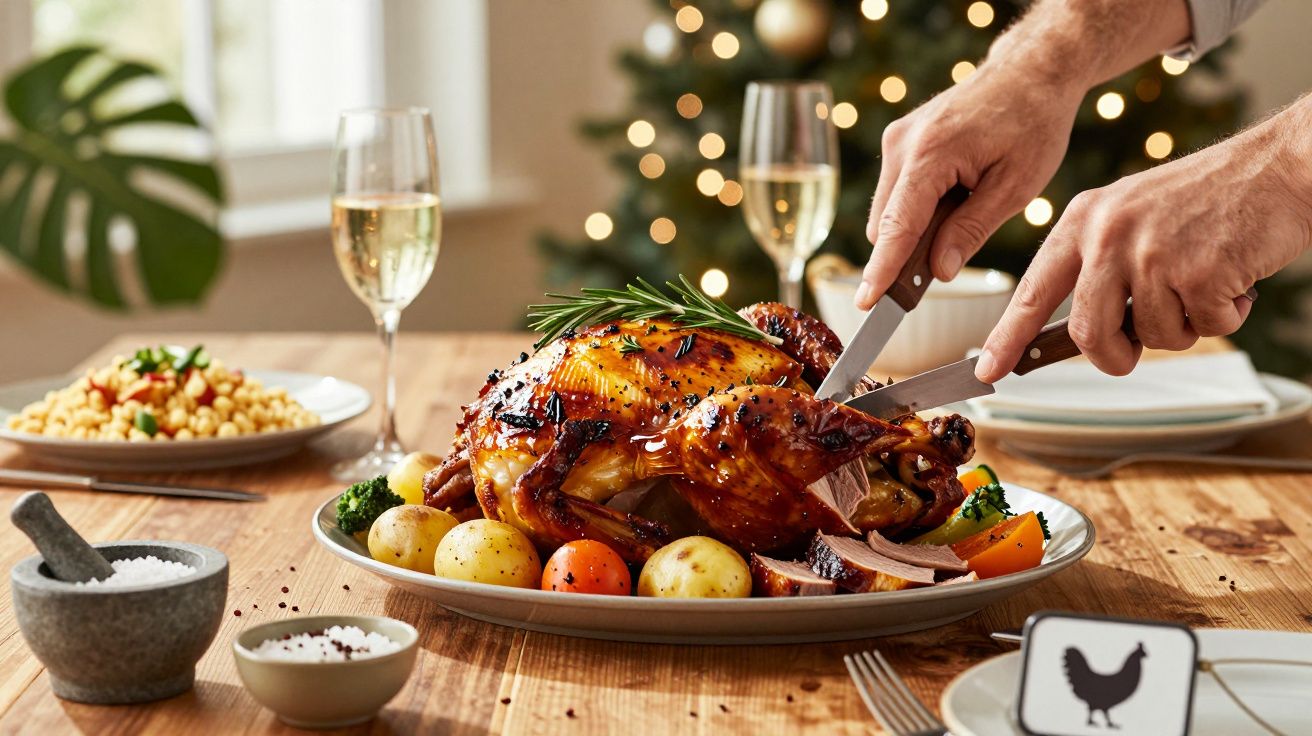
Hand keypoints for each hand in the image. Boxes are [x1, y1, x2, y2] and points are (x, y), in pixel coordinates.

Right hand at [856, 65, 1082, 308]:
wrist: (1028, 72)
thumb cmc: (1031, 124)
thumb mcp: (1016, 185)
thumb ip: (972, 229)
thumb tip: (939, 272)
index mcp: (932, 154)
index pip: (898, 226)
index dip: (882, 270)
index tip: (866, 304)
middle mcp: (902, 144)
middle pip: (885, 225)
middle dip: (905, 252)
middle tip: (949, 260)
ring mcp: (896, 140)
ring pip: (887, 212)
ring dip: (914, 229)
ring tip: (965, 209)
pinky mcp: (898, 141)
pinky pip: (895, 193)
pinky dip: (916, 209)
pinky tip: (955, 195)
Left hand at [976, 114, 1311, 381]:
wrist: (1280, 165)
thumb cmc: (1210, 198)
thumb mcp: (1132, 216)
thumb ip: (1098, 265)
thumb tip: (1076, 332)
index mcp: (1084, 220)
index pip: (1033, 291)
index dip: (1007, 337)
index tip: (986, 370)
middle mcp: (1108, 234)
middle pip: (1088, 332)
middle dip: (1114, 356)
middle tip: (1133, 351)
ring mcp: (1151, 252)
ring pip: (1152, 337)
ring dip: (1185, 326)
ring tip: (1203, 281)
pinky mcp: (1198, 270)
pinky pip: (1205, 328)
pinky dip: (1226, 315)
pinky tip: (1233, 276)